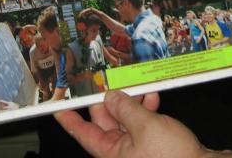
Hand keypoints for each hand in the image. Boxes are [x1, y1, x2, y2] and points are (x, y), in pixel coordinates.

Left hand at [55, 91, 209, 157]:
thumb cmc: (172, 157)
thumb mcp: (145, 125)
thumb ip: (126, 108)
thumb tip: (111, 97)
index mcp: (110, 152)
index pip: (82, 132)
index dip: (70, 118)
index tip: (59, 105)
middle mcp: (120, 153)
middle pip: (106, 122)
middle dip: (111, 100)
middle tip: (113, 80)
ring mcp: (135, 150)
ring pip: (125, 121)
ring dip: (132, 103)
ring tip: (142, 89)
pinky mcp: (151, 147)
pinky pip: (141, 125)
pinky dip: (146, 111)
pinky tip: (154, 99)